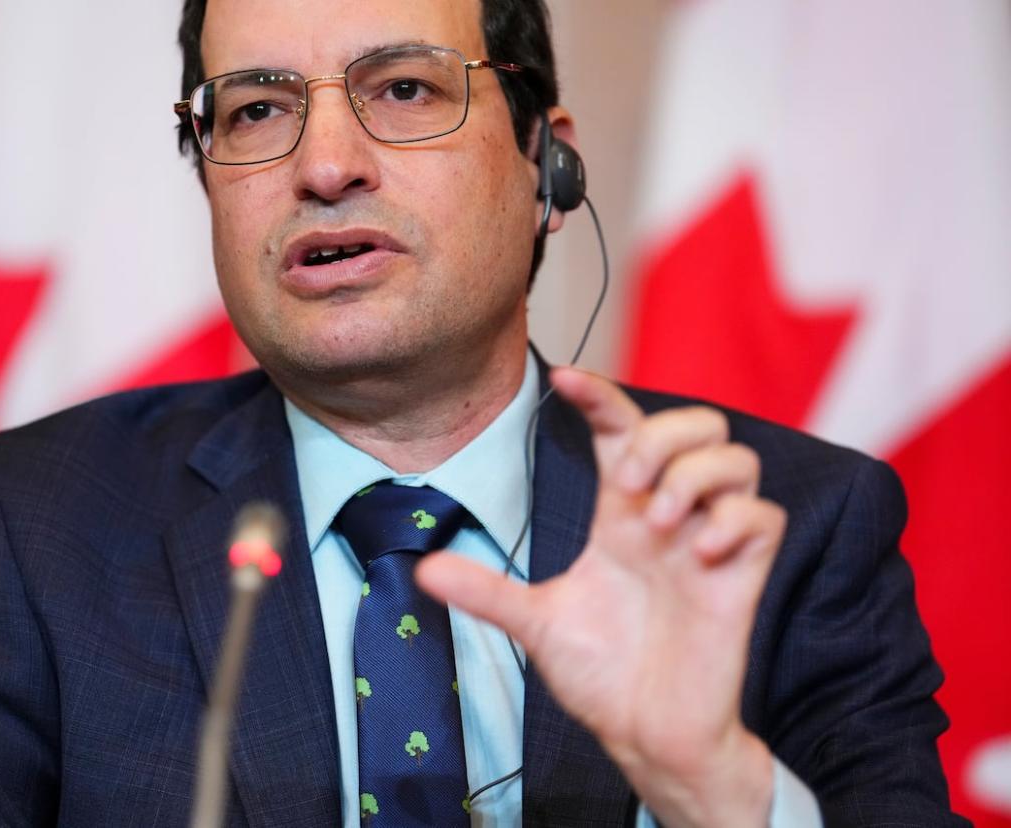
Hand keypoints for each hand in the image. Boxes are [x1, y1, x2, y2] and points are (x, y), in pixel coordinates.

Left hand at [416, 367, 780, 826]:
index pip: (620, 428)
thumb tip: (423, 570)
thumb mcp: (535, 623)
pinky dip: (733, 520)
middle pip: (695, 424)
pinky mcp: (742, 577)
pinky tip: (696, 553)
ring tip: (661, 520)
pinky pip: (764, 517)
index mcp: (620, 515)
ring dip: (697, 472)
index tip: (564, 380)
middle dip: (663, 433)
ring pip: (739, 457)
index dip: (599, 394)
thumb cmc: (600, 674)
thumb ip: (486, 592)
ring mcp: (710, 543)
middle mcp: (668, 517)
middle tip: (629, 482)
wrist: (645, 734)